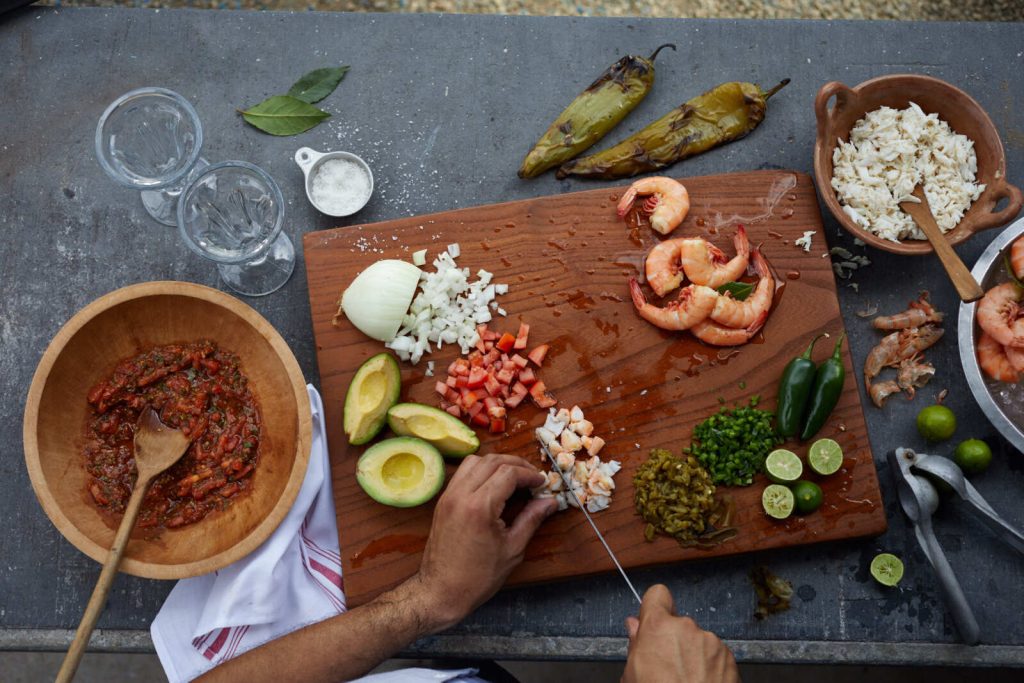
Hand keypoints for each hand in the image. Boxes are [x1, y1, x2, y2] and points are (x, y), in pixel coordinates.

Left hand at [414, 454, 556, 629]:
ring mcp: (449, 496)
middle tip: (532, 477)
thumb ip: (531, 519)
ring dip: (497, 463)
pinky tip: (493, 485)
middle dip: (516, 464)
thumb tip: (550, 502)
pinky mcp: (443, 501)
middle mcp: (461, 495)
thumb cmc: (478, 577)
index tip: (542, 483)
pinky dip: (481, 470)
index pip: (508, 473)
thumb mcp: (512, 549)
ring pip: (475, 461)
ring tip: (514, 478)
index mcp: (480, 507)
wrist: (440, 591)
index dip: (529, 475)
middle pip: (492, 461)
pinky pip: (463, 473)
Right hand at [621, 584, 738, 682]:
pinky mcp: (729, 658)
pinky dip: (709, 666)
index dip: (654, 607)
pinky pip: (714, 654)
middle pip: (678, 623)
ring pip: (697, 640)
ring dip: (693, 654)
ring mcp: (711, 642)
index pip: (657, 594)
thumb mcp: (633, 675)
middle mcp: (687, 628)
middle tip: (666, 666)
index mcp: (659, 627)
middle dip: (673, 639)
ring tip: (685, 680)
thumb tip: (634, 626)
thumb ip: (635, 643)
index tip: (653, 619)